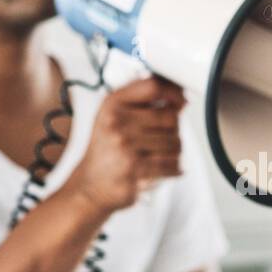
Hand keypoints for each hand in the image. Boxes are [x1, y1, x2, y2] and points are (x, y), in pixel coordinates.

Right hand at [64, 74, 185, 214]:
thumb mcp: (113, 116)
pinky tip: (164, 168)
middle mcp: (117, 122)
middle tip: (164, 138)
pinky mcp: (135, 169)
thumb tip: (180, 97)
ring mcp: (125, 146)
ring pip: (174, 142)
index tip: (181, 101)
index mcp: (113, 105)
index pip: (152, 86)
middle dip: (174, 129)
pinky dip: (174, 168)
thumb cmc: (106, 150)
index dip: (173, 92)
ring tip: (159, 155)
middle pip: (170, 117)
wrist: (90, 185)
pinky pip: (171, 164)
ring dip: (174, 151)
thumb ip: (141, 101)